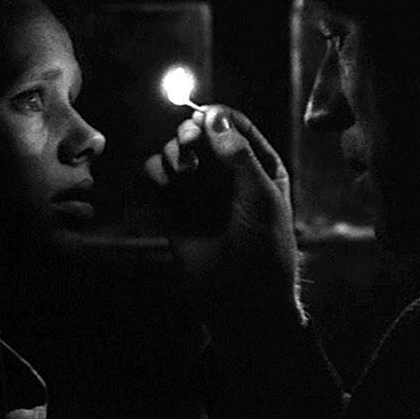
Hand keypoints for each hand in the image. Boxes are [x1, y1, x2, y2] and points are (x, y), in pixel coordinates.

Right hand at [145, 105, 302, 327]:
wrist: (242, 301)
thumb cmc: (263, 250)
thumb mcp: (260, 198)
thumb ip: (238, 156)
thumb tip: (213, 117)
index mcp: (260, 168)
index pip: (235, 126)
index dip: (217, 117)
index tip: (203, 118)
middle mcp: (229, 175)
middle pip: (201, 134)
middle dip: (191, 132)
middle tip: (188, 142)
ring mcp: (201, 192)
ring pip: (177, 152)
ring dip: (174, 153)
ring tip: (183, 173)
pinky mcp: (175, 209)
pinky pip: (158, 176)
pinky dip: (156, 171)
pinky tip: (165, 181)